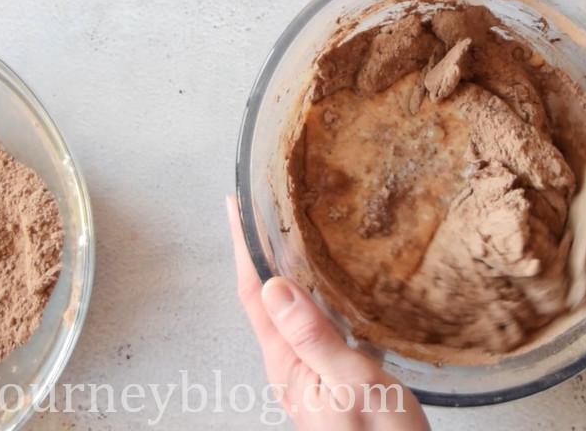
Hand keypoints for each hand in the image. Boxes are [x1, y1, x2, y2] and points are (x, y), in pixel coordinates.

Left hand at [228, 197, 429, 430]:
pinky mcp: (330, 377)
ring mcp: (308, 372)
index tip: (233, 207)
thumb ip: (314, 336)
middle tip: (258, 205)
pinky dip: (308, 292)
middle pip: (264, 297)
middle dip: (257, 250)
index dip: (242, 247)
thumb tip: (277, 287)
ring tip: (284, 230)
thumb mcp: (353, 380)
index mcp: (288, 364)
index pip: (255, 294)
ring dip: (281, 268)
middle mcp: (291, 366)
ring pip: (287, 310)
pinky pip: (309, 324)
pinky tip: (323, 282)